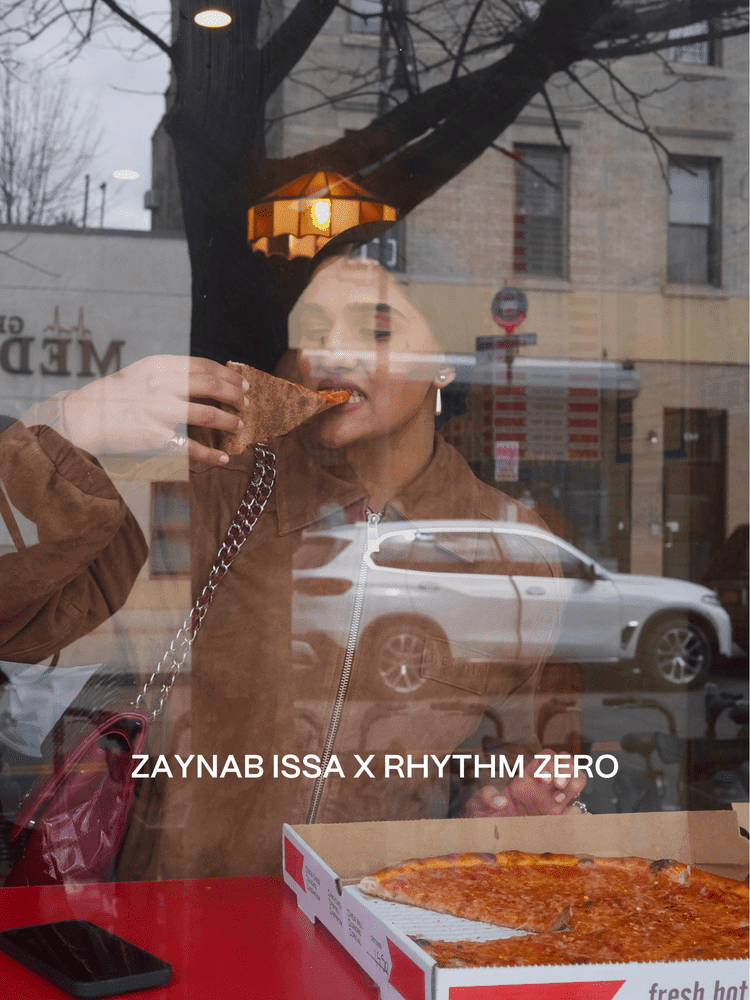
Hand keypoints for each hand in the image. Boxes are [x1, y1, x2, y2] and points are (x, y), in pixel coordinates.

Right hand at [62, 356, 247, 465]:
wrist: (84, 417)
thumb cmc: (116, 396)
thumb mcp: (142, 373)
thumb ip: (171, 373)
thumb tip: (207, 377)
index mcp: (159, 366)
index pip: (203, 366)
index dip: (228, 374)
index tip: (242, 382)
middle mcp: (161, 386)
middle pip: (210, 387)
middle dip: (234, 395)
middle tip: (246, 403)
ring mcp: (158, 411)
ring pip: (207, 415)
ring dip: (228, 421)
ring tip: (237, 426)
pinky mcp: (154, 436)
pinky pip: (190, 447)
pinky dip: (210, 454)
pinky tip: (222, 458)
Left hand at [465, 755, 585, 817]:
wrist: (489, 835)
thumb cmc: (485, 815)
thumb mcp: (479, 803)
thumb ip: (486, 797)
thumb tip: (500, 801)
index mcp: (527, 777)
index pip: (546, 757)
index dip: (549, 763)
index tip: (542, 779)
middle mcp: (543, 786)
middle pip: (566, 763)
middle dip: (566, 769)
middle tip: (557, 785)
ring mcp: (552, 802)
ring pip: (576, 780)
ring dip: (575, 783)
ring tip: (559, 799)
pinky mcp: (555, 820)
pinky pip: (575, 811)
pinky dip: (577, 812)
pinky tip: (567, 815)